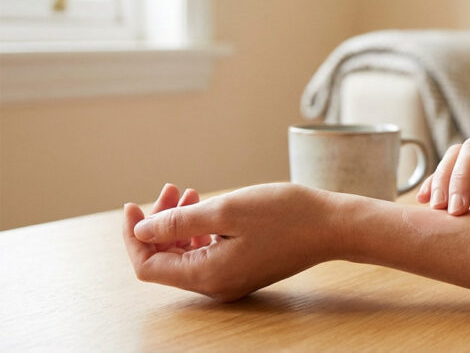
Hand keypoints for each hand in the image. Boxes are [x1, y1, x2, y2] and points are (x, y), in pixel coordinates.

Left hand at [123, 183, 335, 301]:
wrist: (333, 227)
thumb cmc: (286, 215)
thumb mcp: (226, 210)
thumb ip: (179, 223)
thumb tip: (142, 231)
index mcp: (207, 275)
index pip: (147, 265)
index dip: (134, 236)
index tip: (133, 205)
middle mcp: (215, 285)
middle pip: (165, 260)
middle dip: (158, 223)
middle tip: (172, 188)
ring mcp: (230, 279)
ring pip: (185, 255)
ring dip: (179, 224)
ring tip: (188, 191)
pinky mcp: (243, 269)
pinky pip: (206, 254)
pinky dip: (199, 230)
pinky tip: (207, 206)